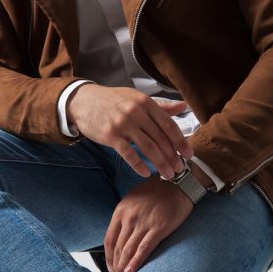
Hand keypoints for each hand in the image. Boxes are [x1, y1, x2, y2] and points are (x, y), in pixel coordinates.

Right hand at [67, 83, 191, 178]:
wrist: (83, 100)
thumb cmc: (113, 100)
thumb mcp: (137, 98)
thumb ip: (161, 105)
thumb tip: (183, 106)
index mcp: (146, 103)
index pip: (169, 125)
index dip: (181, 142)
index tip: (189, 154)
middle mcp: (136, 112)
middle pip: (160, 139)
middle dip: (173, 156)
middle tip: (180, 169)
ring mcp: (123, 124)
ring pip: (148, 148)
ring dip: (160, 163)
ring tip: (168, 174)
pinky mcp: (110, 136)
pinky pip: (128, 154)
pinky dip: (139, 165)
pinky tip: (146, 173)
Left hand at [104, 177, 193, 271]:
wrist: (179, 182)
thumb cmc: (158, 190)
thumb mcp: (134, 198)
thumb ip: (126, 215)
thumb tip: (122, 233)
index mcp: (121, 210)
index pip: (109, 239)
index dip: (108, 256)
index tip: (109, 268)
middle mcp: (129, 217)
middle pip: (118, 248)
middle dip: (114, 267)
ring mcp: (143, 223)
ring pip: (128, 251)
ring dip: (122, 269)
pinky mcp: (158, 228)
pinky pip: (144, 248)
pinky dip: (136, 262)